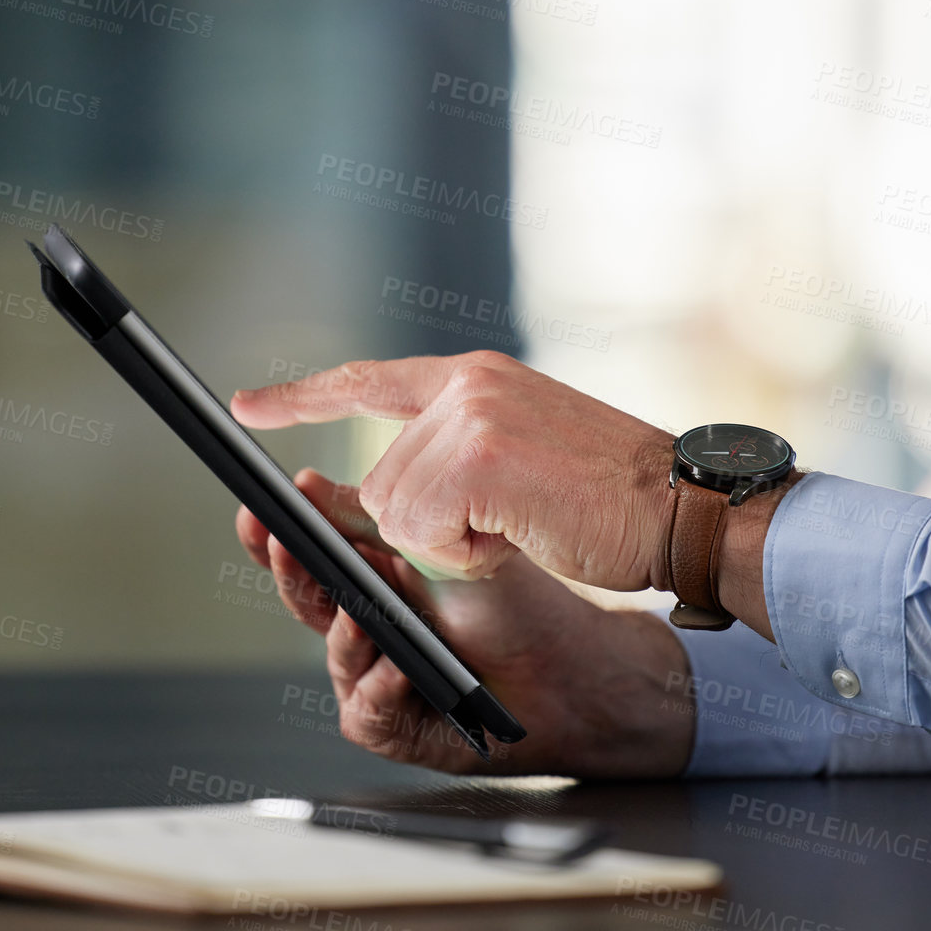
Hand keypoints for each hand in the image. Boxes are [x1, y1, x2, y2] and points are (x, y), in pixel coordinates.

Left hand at [232, 351, 676, 589]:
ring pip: (396, 512)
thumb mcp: (527, 448)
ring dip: (453, 542)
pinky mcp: (475, 459)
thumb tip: (391, 492)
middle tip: (508, 522)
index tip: (250, 406)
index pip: (369, 380)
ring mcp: (469, 418)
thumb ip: (463, 446)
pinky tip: (520, 533)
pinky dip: (466, 553)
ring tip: (523, 523)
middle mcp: (465, 386)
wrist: (681, 505)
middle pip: (381, 482)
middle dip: (431, 525)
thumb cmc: (613, 496)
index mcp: (475, 378)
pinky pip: (423, 530)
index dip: (303, 397)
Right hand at [235, 470, 695, 774]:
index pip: (308, 557)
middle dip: (290, 575)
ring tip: (358, 611)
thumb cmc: (513, 606)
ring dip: (343, 634)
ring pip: (333, 659)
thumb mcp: (442, 548)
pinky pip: (365, 713)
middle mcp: (364, 631)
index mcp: (369, 582)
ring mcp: (375, 679)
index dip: (275, 538)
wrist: (568, 667)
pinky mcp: (396, 729)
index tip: (257, 511)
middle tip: (284, 546)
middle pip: (307, 604)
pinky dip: (380, 690)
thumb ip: (375, 522)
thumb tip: (311, 485)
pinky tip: (399, 668)